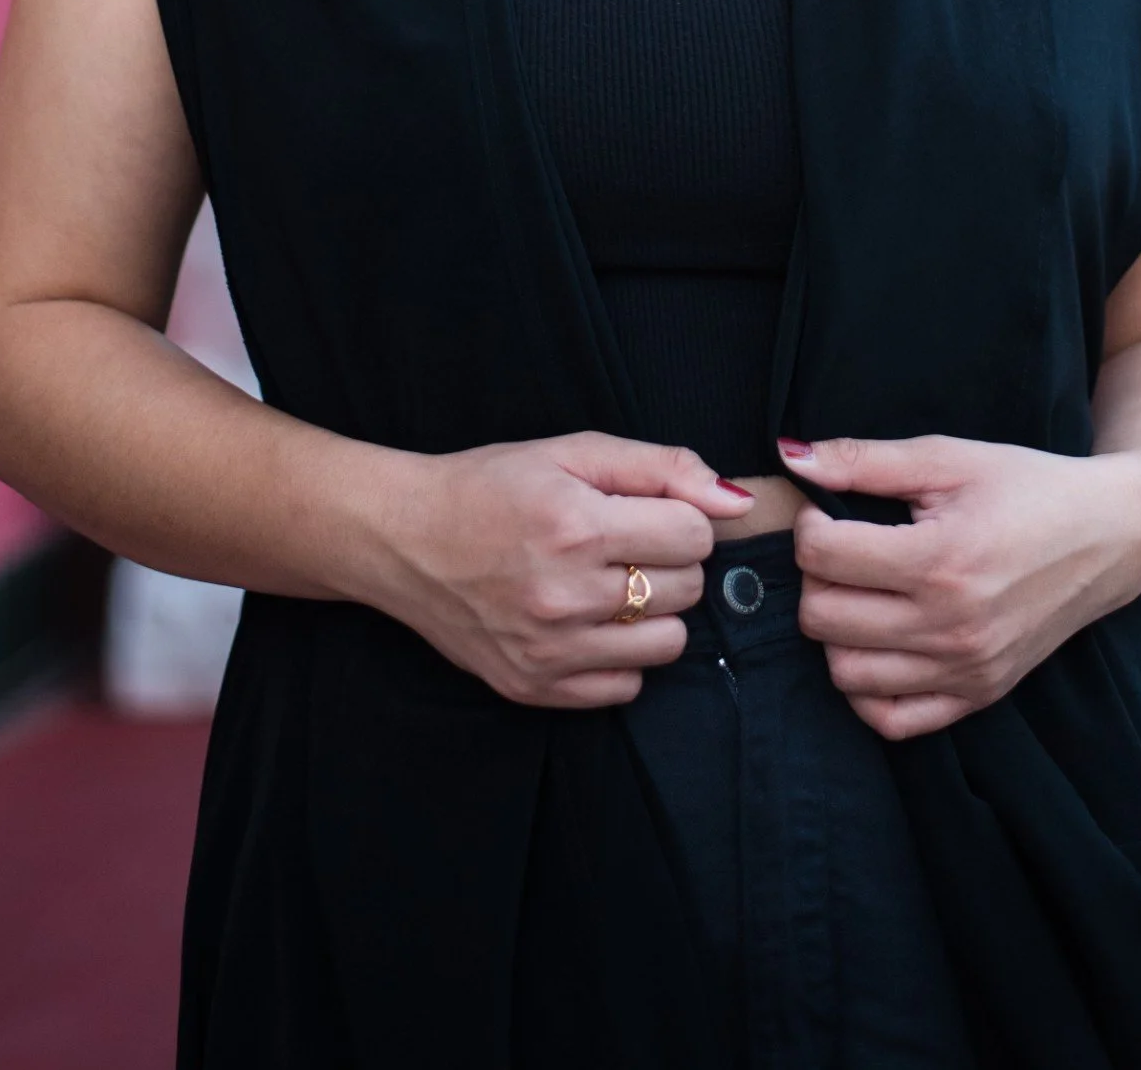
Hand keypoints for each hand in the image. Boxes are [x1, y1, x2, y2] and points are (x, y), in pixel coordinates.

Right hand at [370, 432, 751, 709]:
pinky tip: (589, 624)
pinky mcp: (535, 688)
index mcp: (577, 525)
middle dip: (671, 561)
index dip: (682, 518)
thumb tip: (735, 501)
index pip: (695, 536)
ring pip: (667, 644)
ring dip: (654, 612)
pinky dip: (621, 658)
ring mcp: (550, 650)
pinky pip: (625, 689)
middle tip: (626, 545)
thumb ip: (661, 468)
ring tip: (612, 585)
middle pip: (687, 590)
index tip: (651, 513)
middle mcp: (565, 593)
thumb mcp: (572, 451)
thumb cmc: (491, 486)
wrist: (404, 538)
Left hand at [782, 433, 1140, 741]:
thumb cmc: (1028, 487)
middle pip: (824, 618)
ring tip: (859, 593)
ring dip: (834, 631)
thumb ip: (864, 459)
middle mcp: (951, 625)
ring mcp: (966, 669)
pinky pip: (893, 721)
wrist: (1109, 535)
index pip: (823, 556)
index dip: (809, 526)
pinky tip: (875, 644)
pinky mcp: (979, 694)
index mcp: (942, 559)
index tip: (827, 513)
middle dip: (816, 578)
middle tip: (841, 550)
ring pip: (846, 673)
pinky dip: (866, 690)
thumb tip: (791, 458)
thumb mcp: (949, 457)